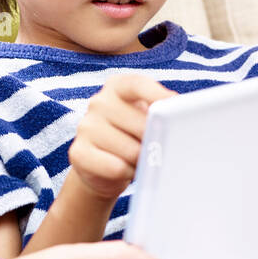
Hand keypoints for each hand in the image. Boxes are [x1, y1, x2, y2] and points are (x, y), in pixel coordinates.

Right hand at [69, 74, 175, 201]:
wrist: (104, 167)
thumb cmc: (133, 137)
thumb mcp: (146, 118)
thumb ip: (159, 113)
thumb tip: (180, 120)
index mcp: (117, 86)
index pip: (138, 84)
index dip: (158, 95)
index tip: (176, 105)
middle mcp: (98, 102)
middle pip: (142, 124)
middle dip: (155, 141)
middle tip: (155, 148)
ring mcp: (85, 126)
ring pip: (131, 150)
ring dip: (142, 161)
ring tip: (137, 159)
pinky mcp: (78, 152)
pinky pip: (116, 168)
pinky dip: (127, 173)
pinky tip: (124, 169)